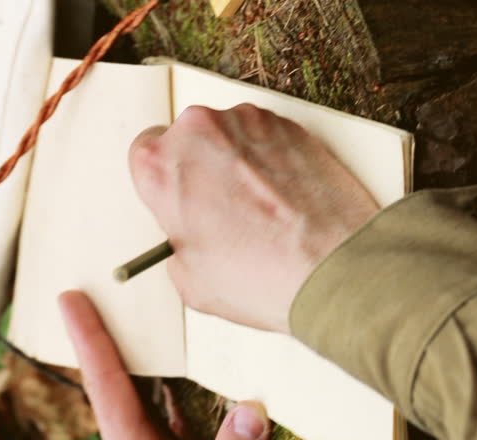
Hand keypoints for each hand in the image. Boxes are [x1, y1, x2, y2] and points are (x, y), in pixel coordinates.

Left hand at [59, 290, 270, 439]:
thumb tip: (251, 411)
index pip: (108, 388)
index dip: (90, 339)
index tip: (71, 300)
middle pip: (123, 383)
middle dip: (115, 338)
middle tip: (108, 291)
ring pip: (154, 399)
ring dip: (153, 359)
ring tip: (152, 316)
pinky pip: (182, 417)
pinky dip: (186, 387)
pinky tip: (200, 366)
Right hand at [128, 104, 377, 333]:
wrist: (333, 268)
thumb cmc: (262, 276)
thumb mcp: (190, 281)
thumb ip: (177, 242)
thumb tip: (190, 234)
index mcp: (160, 166)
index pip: (143, 153)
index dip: (164, 180)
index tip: (178, 196)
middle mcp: (198, 130)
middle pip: (186, 140)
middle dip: (200, 168)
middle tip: (220, 208)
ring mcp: (246, 120)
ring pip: (227, 134)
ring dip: (235, 161)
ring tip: (258, 207)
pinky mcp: (288, 122)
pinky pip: (264, 135)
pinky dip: (269, 158)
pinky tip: (282, 196)